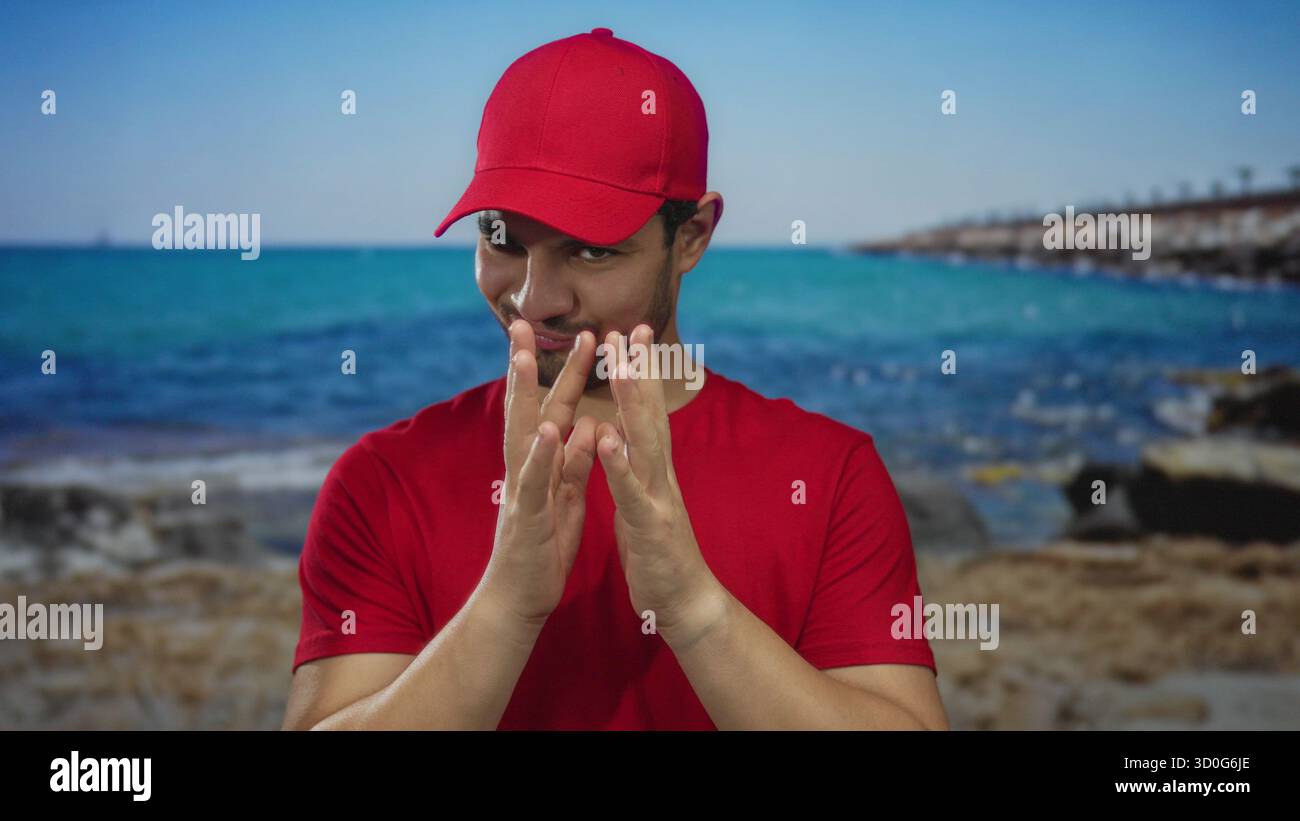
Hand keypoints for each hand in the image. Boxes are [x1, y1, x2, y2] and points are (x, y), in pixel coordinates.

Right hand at [479, 321, 598, 626]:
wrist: (520, 600)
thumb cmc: (543, 548)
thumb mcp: (567, 497)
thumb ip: (576, 461)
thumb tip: (587, 423)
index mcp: (542, 464)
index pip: (553, 409)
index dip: (566, 373)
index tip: (581, 335)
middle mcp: (525, 469)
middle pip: (528, 409)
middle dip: (526, 365)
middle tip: (522, 323)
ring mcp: (521, 490)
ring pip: (522, 435)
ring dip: (524, 397)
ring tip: (525, 359)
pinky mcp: (527, 518)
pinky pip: (534, 483)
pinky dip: (541, 457)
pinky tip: (547, 431)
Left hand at [596, 325, 726, 648]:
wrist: (685, 602)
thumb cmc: (660, 553)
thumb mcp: (644, 501)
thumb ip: (636, 467)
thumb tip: (624, 435)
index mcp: (653, 469)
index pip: (645, 413)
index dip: (640, 373)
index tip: (630, 334)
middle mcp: (660, 474)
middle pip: (650, 414)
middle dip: (641, 370)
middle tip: (633, 327)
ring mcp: (658, 497)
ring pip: (645, 441)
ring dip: (635, 403)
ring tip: (625, 366)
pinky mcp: (649, 525)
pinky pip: (631, 490)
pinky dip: (618, 463)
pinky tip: (605, 438)